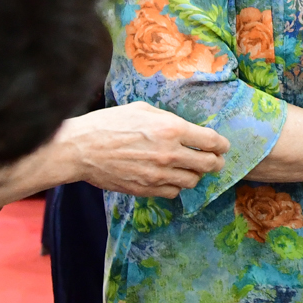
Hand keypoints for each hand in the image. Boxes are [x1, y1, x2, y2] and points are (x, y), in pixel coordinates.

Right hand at [57, 103, 230, 197]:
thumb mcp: (143, 110)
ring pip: (193, 181)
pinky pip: (174, 192)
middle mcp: (170, 154)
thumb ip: (168, 119)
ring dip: (195, 174)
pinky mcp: (146, 189)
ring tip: (189, 168)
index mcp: (172, 129)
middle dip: (216, 162)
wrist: (80, 149)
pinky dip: (176, 186)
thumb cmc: (108, 124)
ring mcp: (159, 174)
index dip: (222, 145)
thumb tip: (185, 128)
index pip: (212, 141)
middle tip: (214, 160)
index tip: (222, 146)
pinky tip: (170, 178)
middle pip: (209, 164)